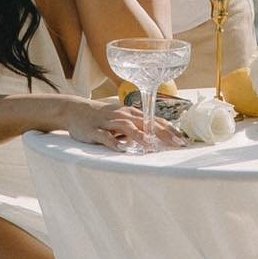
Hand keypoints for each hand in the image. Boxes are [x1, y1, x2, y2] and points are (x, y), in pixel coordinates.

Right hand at [60, 97, 185, 153]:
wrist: (74, 110)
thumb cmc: (103, 118)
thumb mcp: (122, 120)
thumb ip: (138, 128)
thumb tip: (158, 138)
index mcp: (131, 113)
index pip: (155, 121)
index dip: (170, 130)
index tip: (182, 140)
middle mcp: (122, 115)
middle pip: (145, 123)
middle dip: (162, 133)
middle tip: (177, 144)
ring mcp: (108, 122)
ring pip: (127, 128)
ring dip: (140, 137)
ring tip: (152, 146)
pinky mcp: (94, 130)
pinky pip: (105, 136)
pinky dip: (113, 142)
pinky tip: (121, 148)